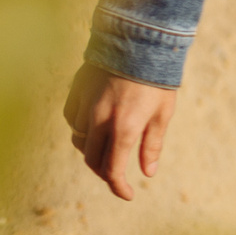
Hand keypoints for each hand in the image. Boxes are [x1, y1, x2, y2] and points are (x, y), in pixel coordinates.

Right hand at [64, 63, 177, 200]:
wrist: (139, 40)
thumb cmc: (157, 79)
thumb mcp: (163, 112)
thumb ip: (152, 144)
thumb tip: (148, 173)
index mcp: (124, 127)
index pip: (113, 170)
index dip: (119, 187)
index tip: (127, 194)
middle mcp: (100, 120)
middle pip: (92, 160)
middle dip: (104, 171)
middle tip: (117, 174)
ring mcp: (85, 106)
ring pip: (80, 141)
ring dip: (92, 150)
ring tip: (108, 147)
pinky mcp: (75, 93)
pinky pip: (72, 120)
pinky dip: (81, 128)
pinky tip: (94, 124)